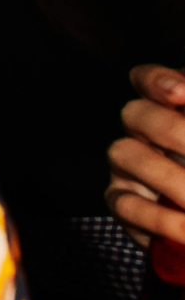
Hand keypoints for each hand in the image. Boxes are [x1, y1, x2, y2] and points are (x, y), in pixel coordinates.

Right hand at [110, 62, 184, 241]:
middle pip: (135, 114)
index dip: (158, 81)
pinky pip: (126, 205)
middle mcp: (142, 134)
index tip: (181, 94)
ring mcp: (126, 168)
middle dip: (173, 131)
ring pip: (123, 153)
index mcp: (170, 112)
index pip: (148, 81)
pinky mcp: (121, 204)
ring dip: (171, 178)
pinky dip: (161, 218)